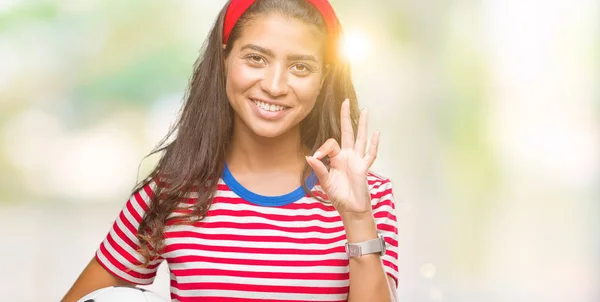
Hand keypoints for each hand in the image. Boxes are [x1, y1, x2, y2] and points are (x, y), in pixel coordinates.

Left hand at [305, 99, 379, 215]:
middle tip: (345, 101)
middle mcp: (348, 156)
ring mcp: (357, 160)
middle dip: (346, 117)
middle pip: (347, 132)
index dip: (322, 148)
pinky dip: (374, 144)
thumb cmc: (338, 196)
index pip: (331, 144)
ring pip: (361, 138)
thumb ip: (319, 169)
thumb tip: (310, 156)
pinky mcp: (364, 168)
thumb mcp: (325, 182)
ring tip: (365, 110)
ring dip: (363, 125)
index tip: (316, 157)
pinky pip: (370, 154)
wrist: (350, 209)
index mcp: (336, 158)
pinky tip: (376, 133)